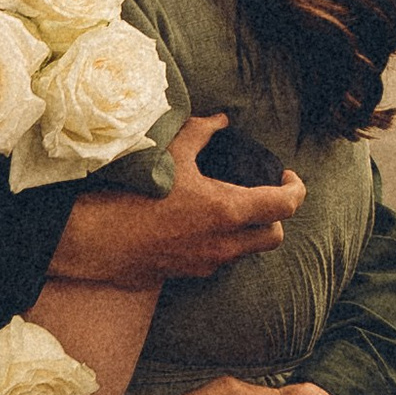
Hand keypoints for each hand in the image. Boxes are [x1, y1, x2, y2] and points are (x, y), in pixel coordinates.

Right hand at [53, 119, 304, 285]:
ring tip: (232, 210)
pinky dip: (224, 243)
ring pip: (247, 252)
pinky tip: (204, 226)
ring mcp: (209, 262)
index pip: (285, 206)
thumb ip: (201, 131)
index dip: (295, 190)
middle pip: (274, 236)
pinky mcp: (191, 273)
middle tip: (263, 196)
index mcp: (229, 210)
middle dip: (275, 217)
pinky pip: (221, 260)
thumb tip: (220, 120)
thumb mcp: (171, 152)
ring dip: (249, 232)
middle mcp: (226, 242)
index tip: (288, 177)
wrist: (100, 238)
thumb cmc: (135, 193)